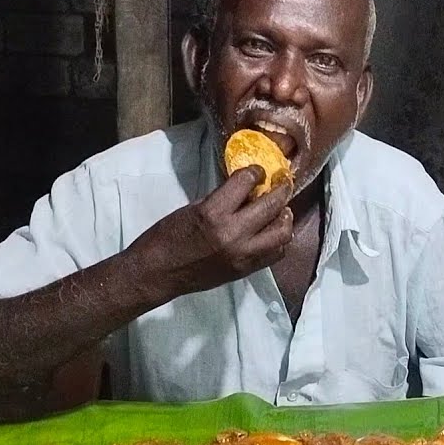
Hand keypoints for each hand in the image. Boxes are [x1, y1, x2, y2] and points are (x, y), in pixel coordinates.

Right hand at [127, 166, 292, 300]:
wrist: (158, 273)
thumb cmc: (167, 237)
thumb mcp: (193, 208)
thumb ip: (222, 199)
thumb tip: (246, 189)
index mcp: (213, 213)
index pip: (246, 181)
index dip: (255, 171)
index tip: (258, 171)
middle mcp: (233, 234)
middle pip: (271, 205)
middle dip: (280, 189)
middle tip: (282, 183)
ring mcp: (243, 255)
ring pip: (282, 232)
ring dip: (284, 217)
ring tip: (281, 210)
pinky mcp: (246, 270)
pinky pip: (276, 253)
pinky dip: (279, 240)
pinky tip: (272, 232)